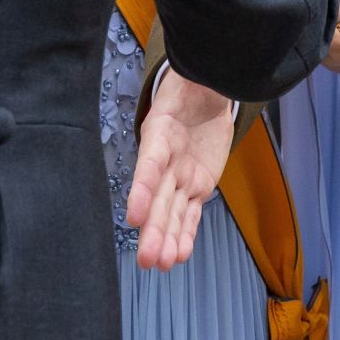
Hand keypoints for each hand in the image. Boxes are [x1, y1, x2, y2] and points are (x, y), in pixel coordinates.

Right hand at [127, 69, 233, 270]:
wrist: (205, 95)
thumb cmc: (191, 86)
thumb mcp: (189, 80)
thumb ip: (191, 85)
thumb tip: (198, 75)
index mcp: (158, 134)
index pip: (149, 164)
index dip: (142, 189)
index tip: (134, 215)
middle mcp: (165, 161)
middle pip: (158, 199)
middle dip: (153, 229)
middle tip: (148, 259)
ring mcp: (181, 176)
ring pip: (173, 212)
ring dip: (167, 238)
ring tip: (162, 264)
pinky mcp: (198, 185)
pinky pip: (191, 212)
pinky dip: (185, 232)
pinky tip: (178, 254)